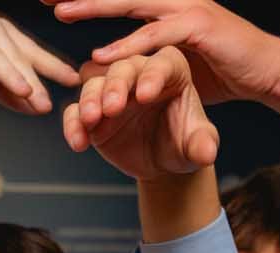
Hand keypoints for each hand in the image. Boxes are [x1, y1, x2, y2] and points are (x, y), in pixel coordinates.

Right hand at [0, 9, 80, 115]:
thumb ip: (9, 94)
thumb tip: (39, 108)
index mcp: (0, 32)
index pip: (30, 51)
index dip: (51, 65)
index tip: (73, 81)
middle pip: (14, 53)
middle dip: (32, 78)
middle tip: (46, 101)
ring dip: (9, 73)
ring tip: (25, 92)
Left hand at [47, 0, 279, 104]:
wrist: (266, 71)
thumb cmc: (221, 70)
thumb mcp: (175, 61)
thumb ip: (145, 57)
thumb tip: (113, 68)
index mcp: (165, 4)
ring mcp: (186, 8)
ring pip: (132, 2)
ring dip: (95, 6)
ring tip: (62, 11)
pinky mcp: (198, 26)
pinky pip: (155, 36)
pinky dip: (127, 47)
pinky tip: (101, 56)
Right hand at [61, 49, 218, 182]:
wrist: (162, 162)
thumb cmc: (183, 144)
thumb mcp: (197, 146)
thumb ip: (202, 145)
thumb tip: (207, 152)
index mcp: (171, 70)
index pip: (162, 63)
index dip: (153, 75)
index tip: (147, 95)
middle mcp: (139, 74)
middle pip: (123, 67)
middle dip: (115, 85)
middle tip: (112, 107)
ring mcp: (112, 90)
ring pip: (94, 83)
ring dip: (89, 99)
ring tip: (91, 120)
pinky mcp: (93, 111)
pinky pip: (75, 112)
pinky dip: (72, 124)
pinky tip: (79, 143)